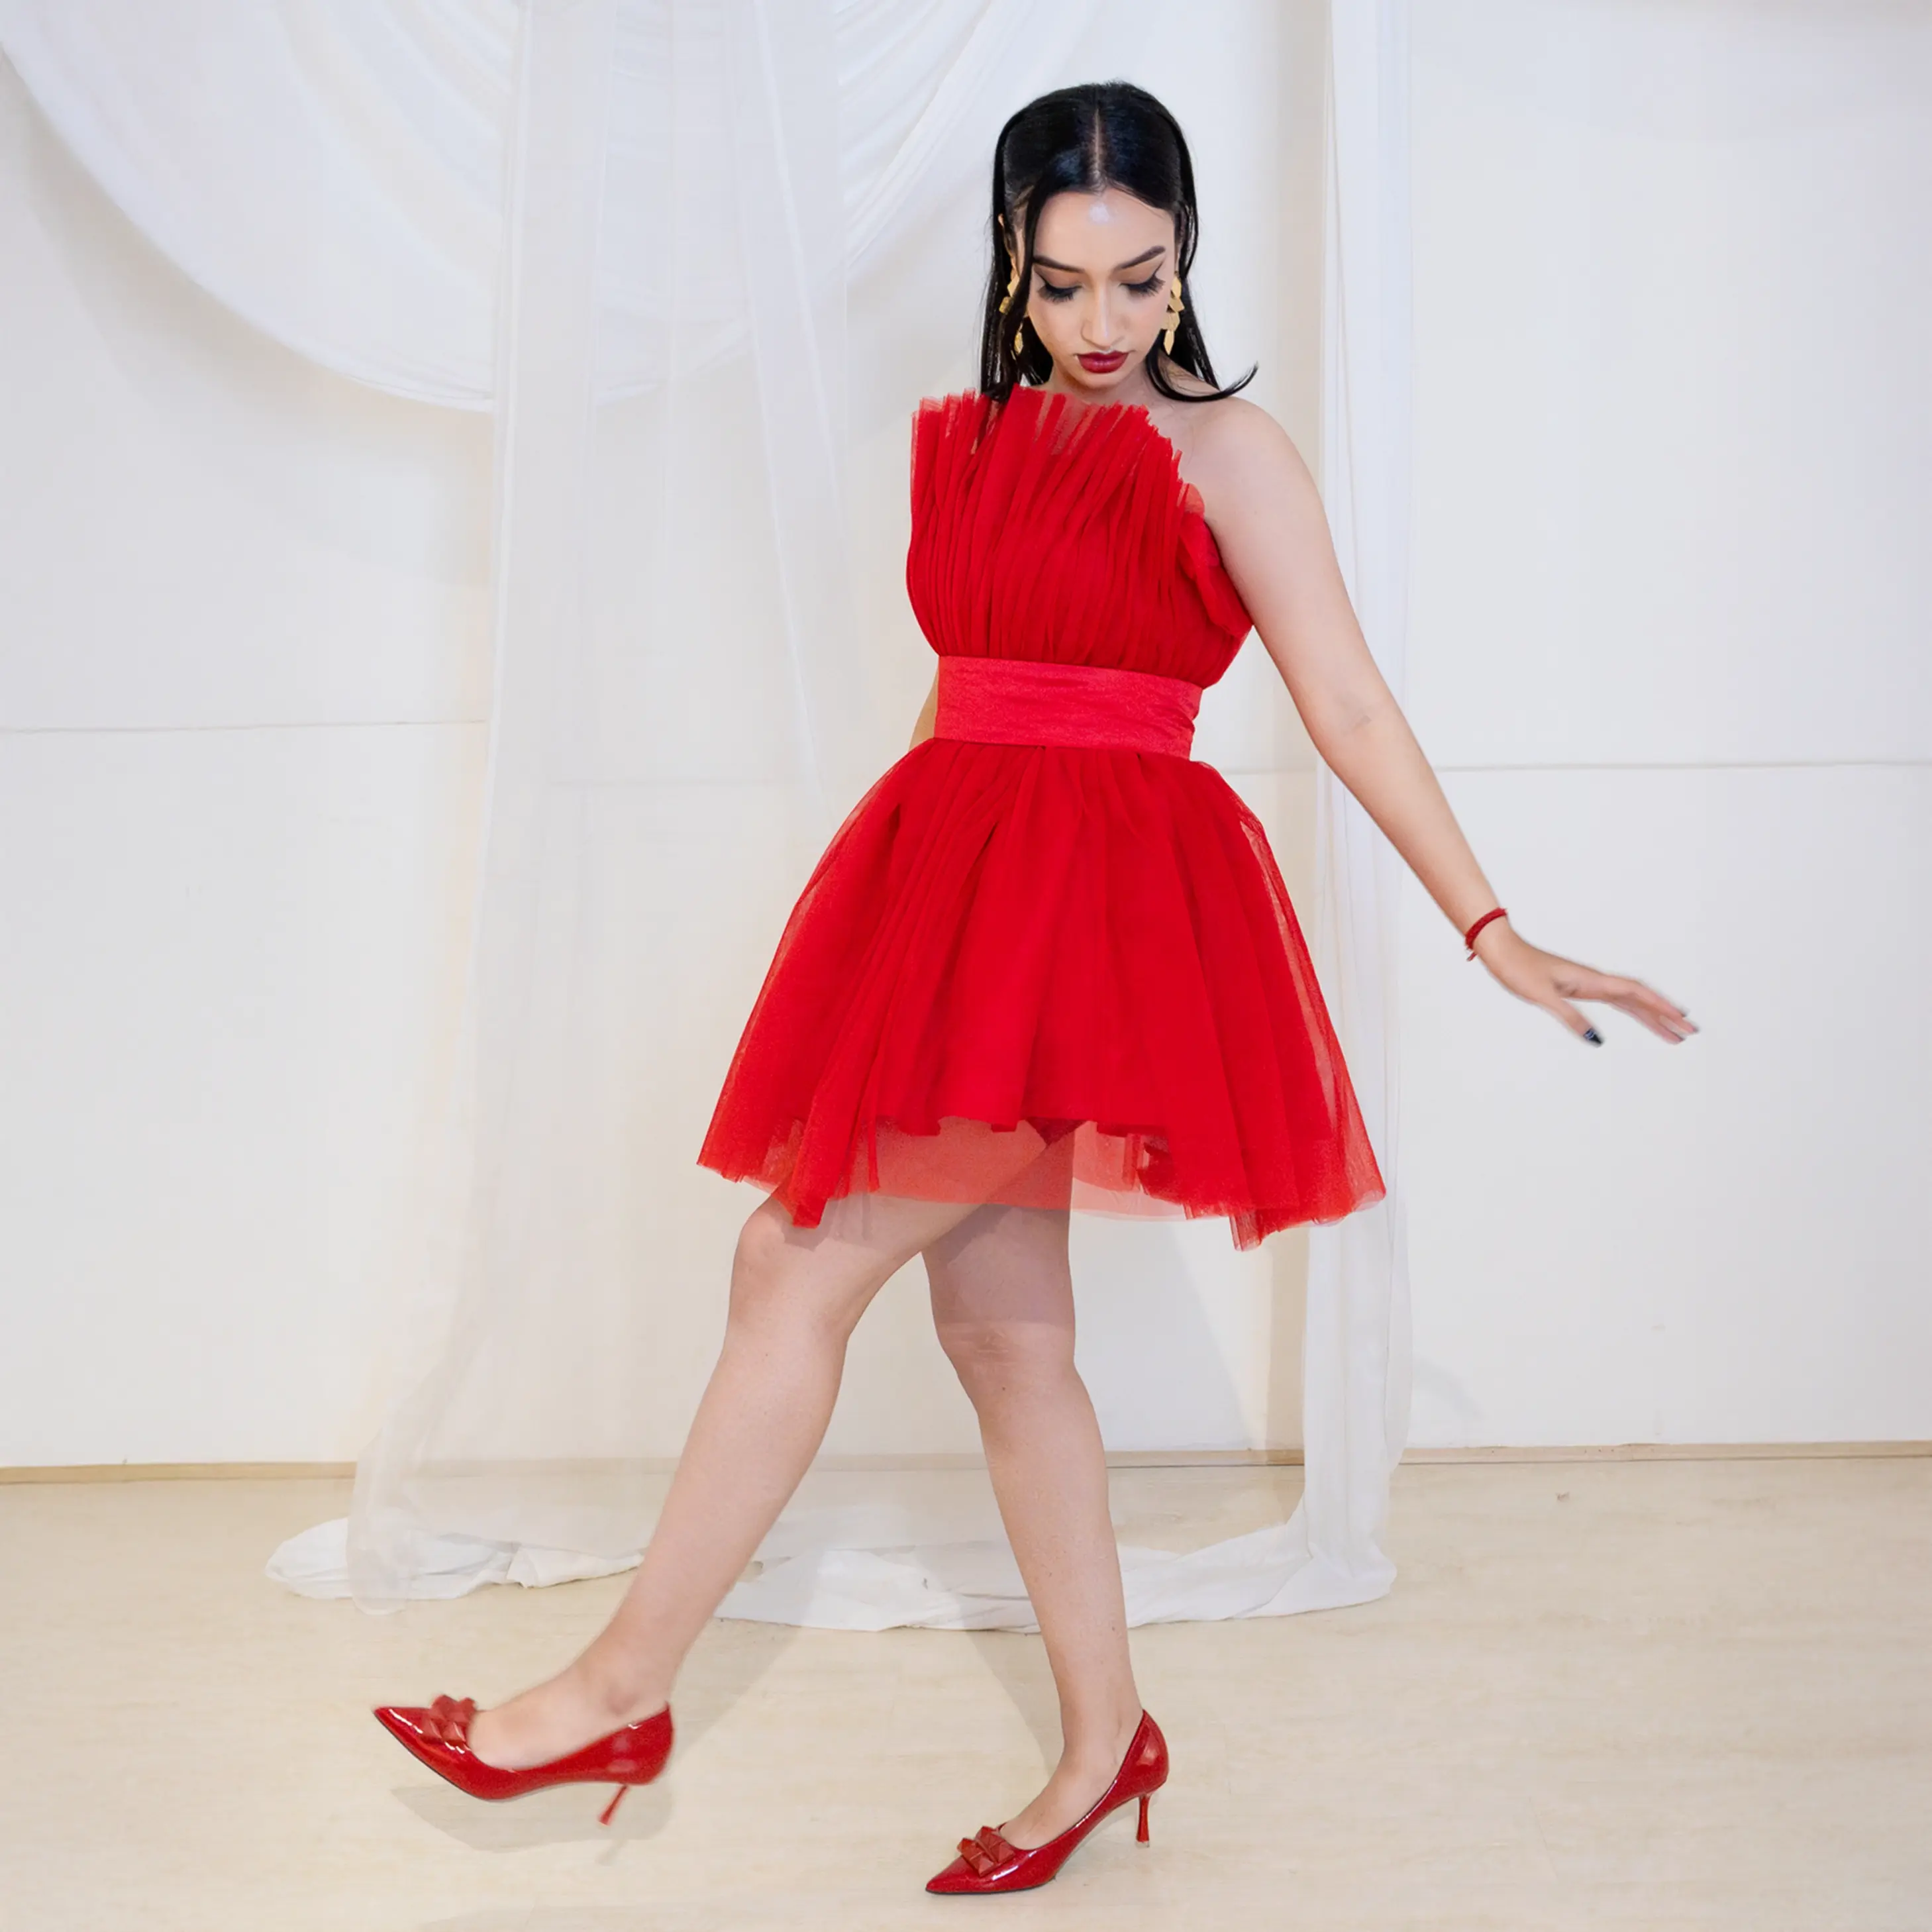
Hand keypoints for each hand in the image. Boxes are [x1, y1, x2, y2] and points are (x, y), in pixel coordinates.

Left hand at [1473, 924, 1696, 1045]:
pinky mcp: (1578, 987)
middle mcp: (1595, 980)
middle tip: (1689, 1032)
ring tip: (1672, 1032)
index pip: (1636, 993)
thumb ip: (1570, 1017)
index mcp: (1591, 980)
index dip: (1660, 1007)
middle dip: (1664, 1015)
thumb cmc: (1518, 969)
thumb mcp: (1542, 996)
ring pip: (1629, 1000)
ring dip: (1651, 1015)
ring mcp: (1588, 983)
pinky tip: (1638, 1019)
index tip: (1682, 1020)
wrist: (1501, 950)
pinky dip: (1631, 1010)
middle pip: (1639, 998)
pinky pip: (1614, 1000)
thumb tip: (1596, 1040)